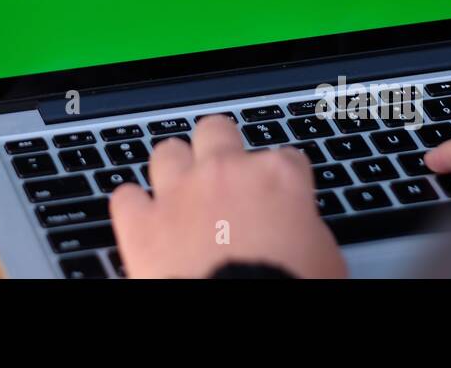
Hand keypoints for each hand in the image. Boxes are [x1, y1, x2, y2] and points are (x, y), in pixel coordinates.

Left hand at [109, 116, 345, 277]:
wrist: (241, 320)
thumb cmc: (290, 288)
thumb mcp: (324, 258)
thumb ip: (305, 227)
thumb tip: (297, 229)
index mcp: (277, 178)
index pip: (285, 158)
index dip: (281, 177)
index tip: (280, 193)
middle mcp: (225, 172)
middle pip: (216, 130)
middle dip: (219, 148)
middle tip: (223, 173)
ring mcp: (179, 194)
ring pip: (167, 153)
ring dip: (173, 170)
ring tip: (179, 192)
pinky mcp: (142, 225)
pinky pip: (125, 198)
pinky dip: (133, 208)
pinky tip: (141, 219)